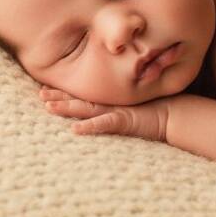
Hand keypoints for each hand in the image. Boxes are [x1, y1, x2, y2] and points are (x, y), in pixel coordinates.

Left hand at [38, 85, 168, 141]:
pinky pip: (104, 125)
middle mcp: (110, 103)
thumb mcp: (134, 104)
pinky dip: (89, 127)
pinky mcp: (125, 121)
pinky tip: (75, 130)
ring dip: (67, 108)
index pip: (84, 94)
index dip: (66, 90)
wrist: (176, 114)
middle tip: (40, 93)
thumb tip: (109, 100)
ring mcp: (116, 111)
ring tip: (48, 106)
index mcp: (110, 99)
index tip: (47, 86)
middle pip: (80, 99)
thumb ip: (120, 102)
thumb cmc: (157, 108)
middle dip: (59, 96)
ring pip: (86, 109)